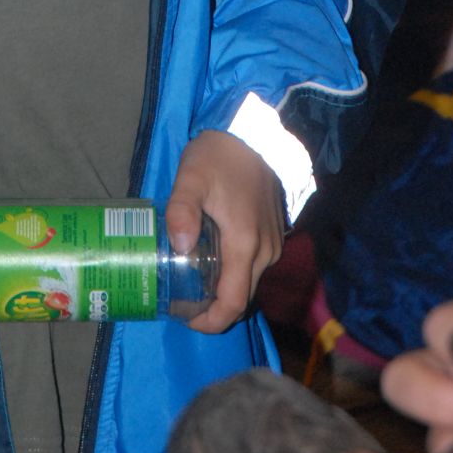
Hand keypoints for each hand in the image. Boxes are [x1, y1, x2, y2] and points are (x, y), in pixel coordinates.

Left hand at [166, 130, 284, 333]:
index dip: (211, 320)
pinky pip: (254, 267)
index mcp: (245, 244)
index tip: (187, 318)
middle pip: (241, 298)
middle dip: (214, 308)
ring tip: (192, 280)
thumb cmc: (220, 155)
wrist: (253, 132)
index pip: (233, 302)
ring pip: (249, 282)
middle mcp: (265, 252)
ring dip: (224, 290)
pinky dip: (234, 273)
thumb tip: (178, 247)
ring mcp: (273, 244)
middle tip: (182, 301)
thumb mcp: (192, 177)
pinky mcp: (274, 235)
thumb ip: (182, 210)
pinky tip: (211, 260)